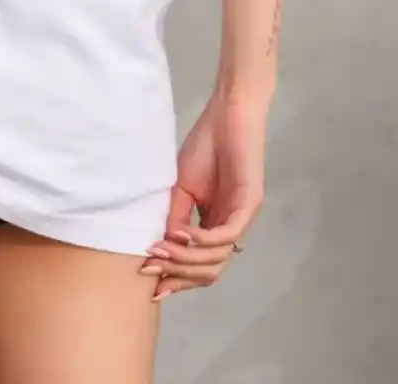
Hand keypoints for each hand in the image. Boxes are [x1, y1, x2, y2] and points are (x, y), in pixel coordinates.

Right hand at [141, 93, 266, 300]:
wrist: (226, 117)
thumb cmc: (205, 147)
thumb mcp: (180, 189)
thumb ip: (174, 218)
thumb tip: (159, 249)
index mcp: (215, 226)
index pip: (199, 266)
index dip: (175, 277)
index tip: (148, 281)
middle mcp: (231, 229)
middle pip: (208, 271)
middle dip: (178, 274)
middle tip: (150, 269)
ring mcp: (242, 219)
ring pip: (216, 259)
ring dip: (185, 258)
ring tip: (159, 249)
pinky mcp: (249, 205)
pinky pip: (226, 235)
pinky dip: (202, 239)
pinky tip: (181, 233)